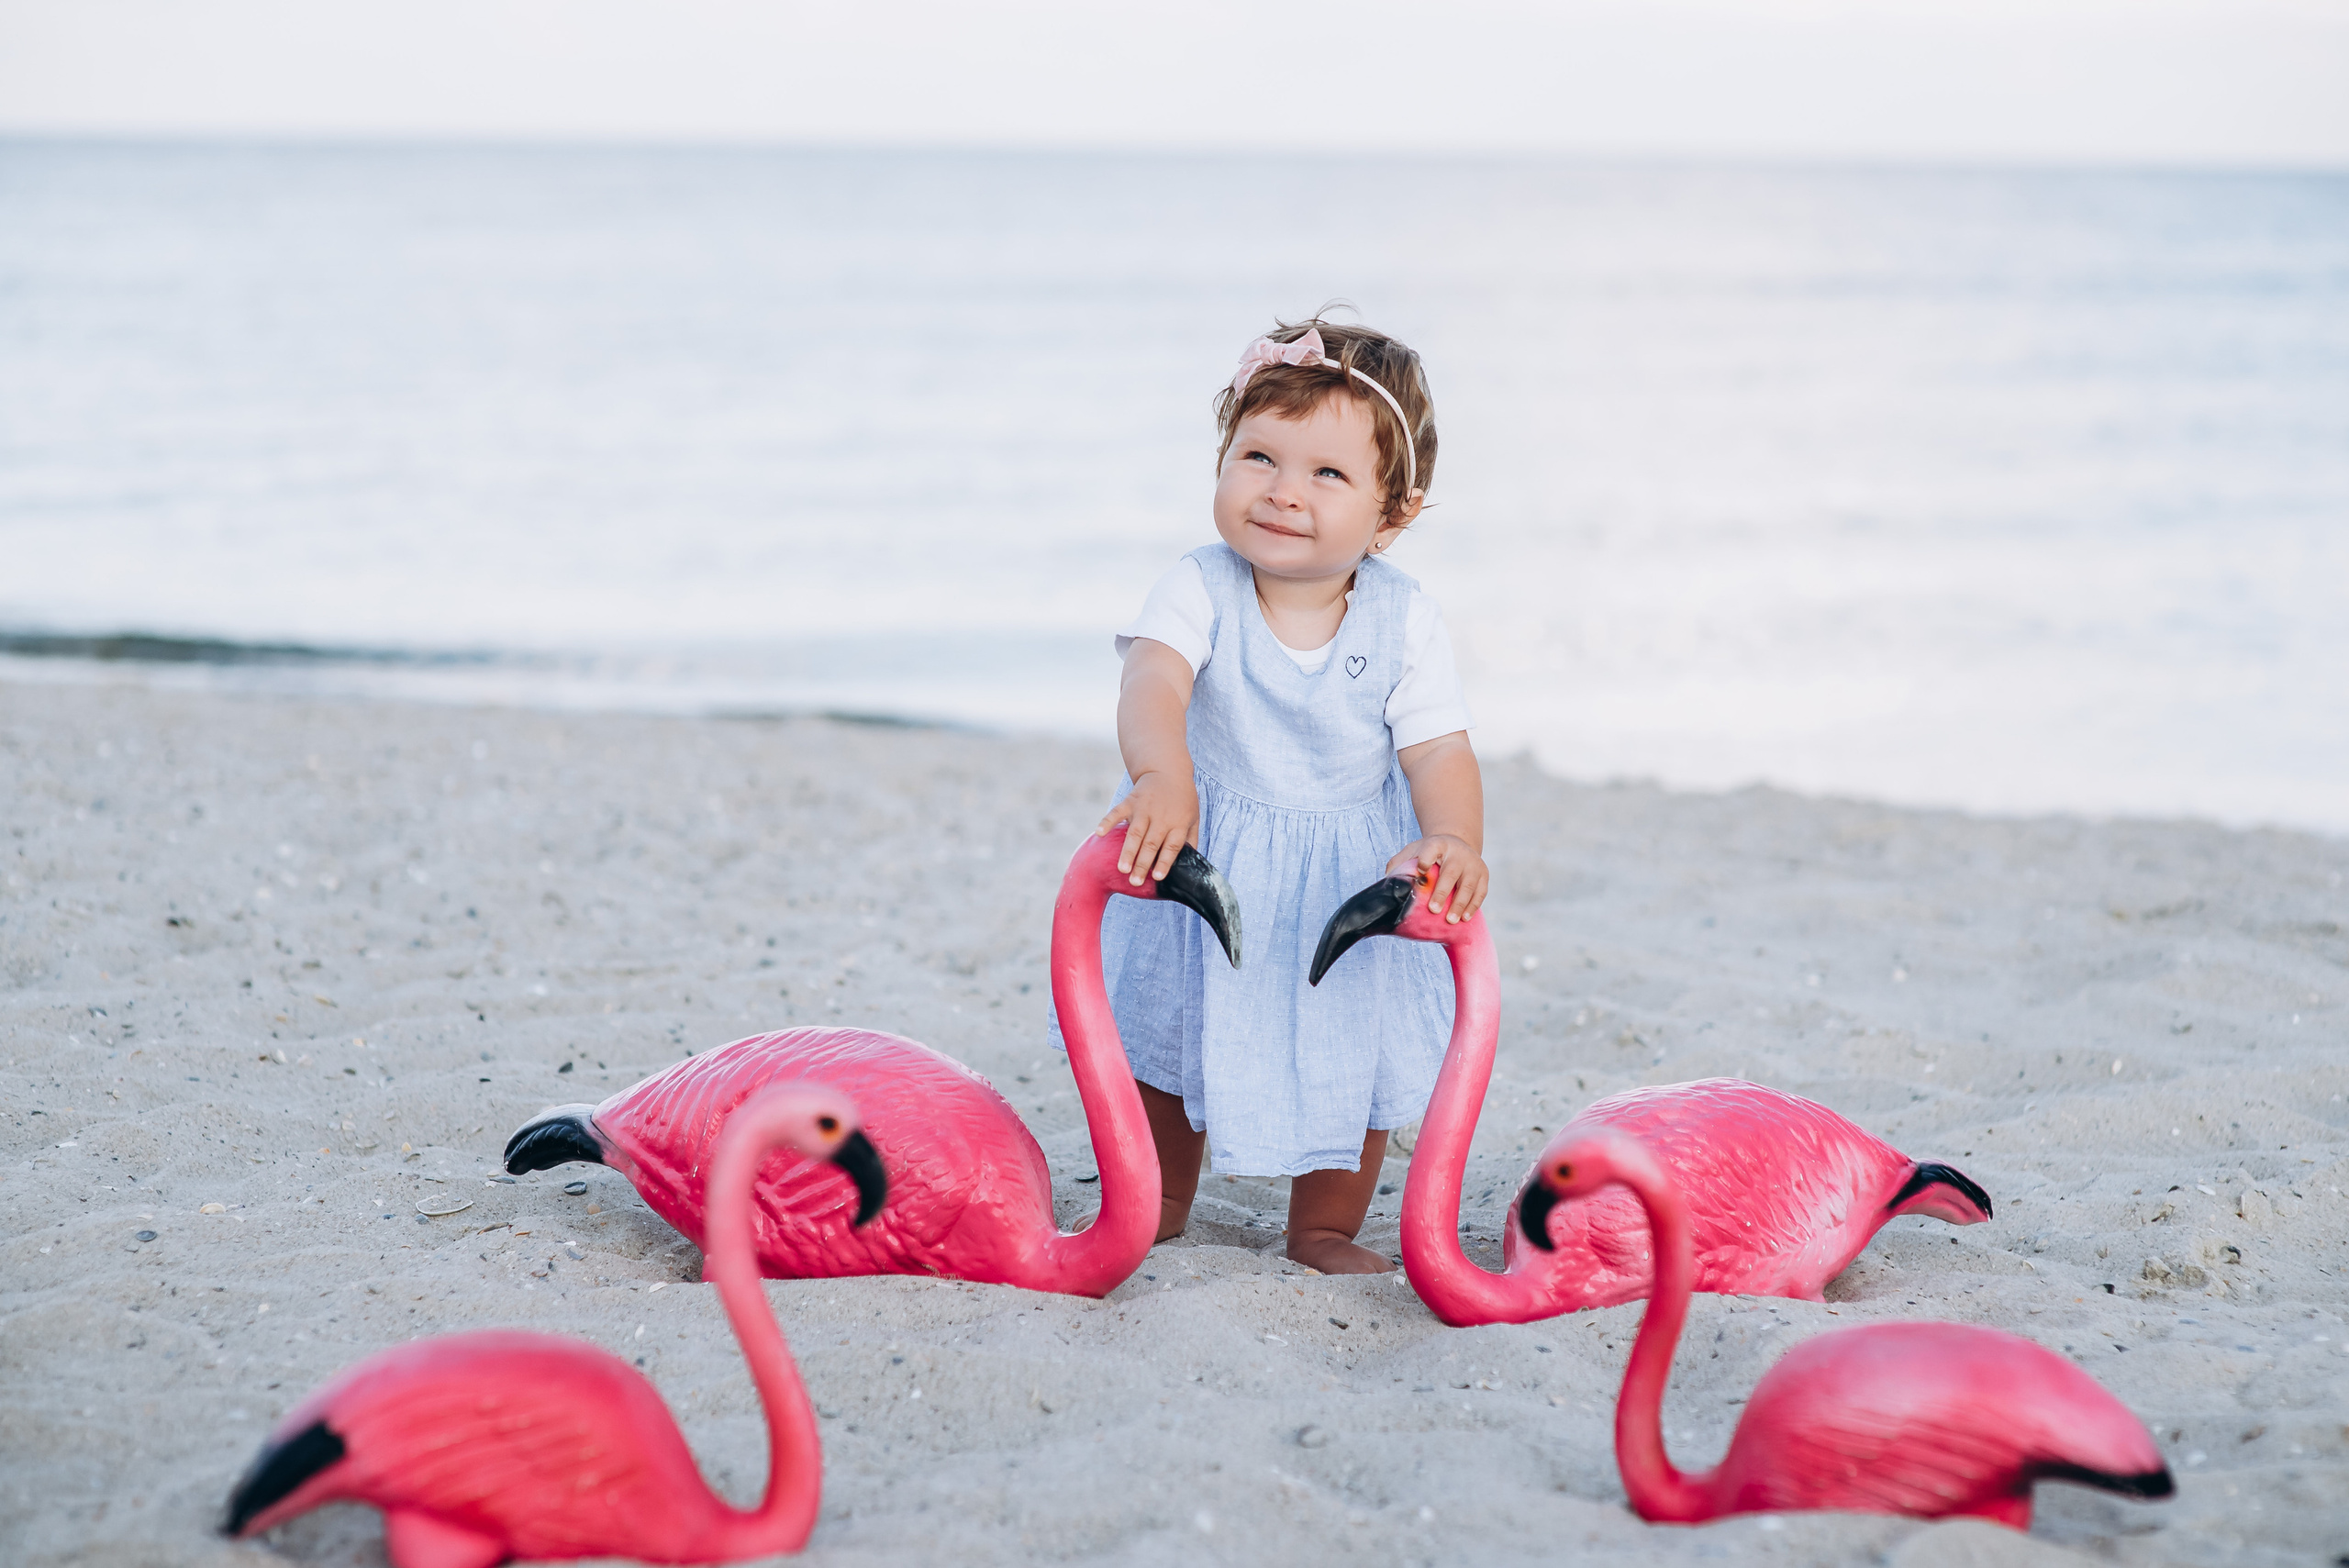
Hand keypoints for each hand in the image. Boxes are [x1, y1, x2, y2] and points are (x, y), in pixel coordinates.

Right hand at [1097, 770, 1199, 886]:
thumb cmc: (1182, 799)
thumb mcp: (1193, 818)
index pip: (1171, 846)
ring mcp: (1144, 808)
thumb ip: (1190, 840)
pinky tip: (1099, 833)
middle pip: (1151, 843)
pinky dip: (1107, 821)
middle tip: (1135, 882)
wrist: (1168, 770)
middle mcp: (1161, 817)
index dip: (1165, 861)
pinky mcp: (1131, 801)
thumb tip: (1191, 866)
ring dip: (1128, 851)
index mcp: (1178, 823)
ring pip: (1135, 833)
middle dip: (1143, 864)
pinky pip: (1117, 812)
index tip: (1158, 877)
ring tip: (1122, 869)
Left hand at [1385, 835, 1487, 922]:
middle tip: (1433, 909)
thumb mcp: (1413, 851)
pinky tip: (1465, 918)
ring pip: (1468, 885)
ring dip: (1460, 904)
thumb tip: (1386, 883)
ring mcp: (1473, 864)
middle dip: (1442, 892)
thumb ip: (1399, 863)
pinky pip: (1480, 892)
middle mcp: (1457, 853)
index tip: (1421, 869)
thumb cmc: (1430, 853)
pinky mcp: (1483, 874)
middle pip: (1450, 873)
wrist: (1457, 844)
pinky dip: (1473, 906)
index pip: (1432, 849)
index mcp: (1438, 844)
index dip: (1426, 858)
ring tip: (1450, 920)